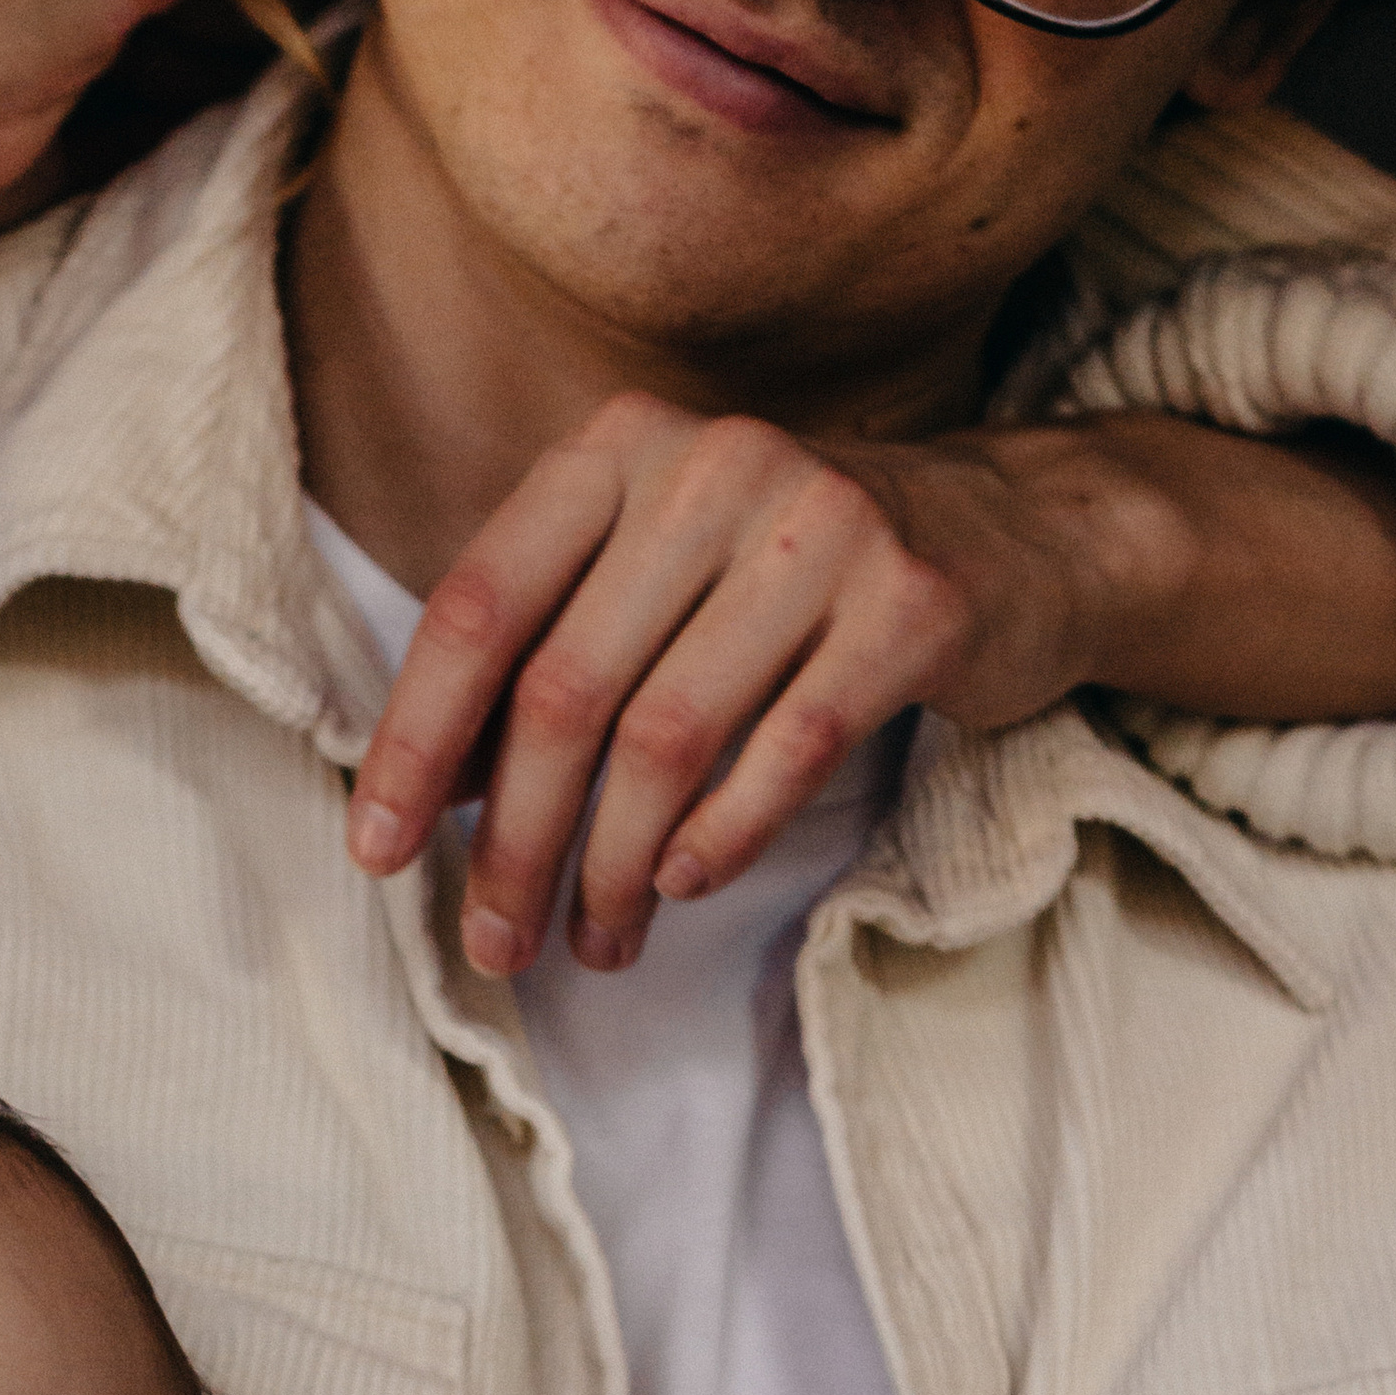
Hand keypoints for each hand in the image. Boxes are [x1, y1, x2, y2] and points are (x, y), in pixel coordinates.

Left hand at [344, 392, 1129, 979]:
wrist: (1015, 536)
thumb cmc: (796, 582)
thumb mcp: (660, 576)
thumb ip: (553, 651)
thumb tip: (440, 792)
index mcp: (620, 450)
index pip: (479, 604)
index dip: (416, 740)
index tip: (380, 853)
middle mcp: (712, 466)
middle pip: (566, 691)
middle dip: (517, 843)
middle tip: (499, 944)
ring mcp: (820, 523)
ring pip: (667, 737)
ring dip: (613, 868)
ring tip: (598, 941)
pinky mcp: (911, 601)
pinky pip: (785, 750)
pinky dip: (721, 837)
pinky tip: (685, 885)